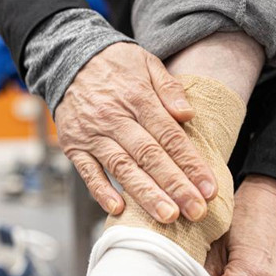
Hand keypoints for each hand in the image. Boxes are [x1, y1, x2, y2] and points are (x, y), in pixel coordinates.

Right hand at [56, 42, 216, 223]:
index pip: (170, 136)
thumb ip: (169, 89)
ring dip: (146, 194)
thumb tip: (188, 115)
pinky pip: (88, 173)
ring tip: (168, 216)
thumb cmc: (115, 65)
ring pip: (122, 168)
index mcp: (138, 98)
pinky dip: (102, 192)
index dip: (190, 164)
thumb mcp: (147, 63)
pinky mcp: (74, 147)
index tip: (208, 188)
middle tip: (195, 211)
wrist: (67, 59)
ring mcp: (93, 135)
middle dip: (175, 186)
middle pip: (150, 156)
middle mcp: (115, 118)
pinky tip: (119, 209)